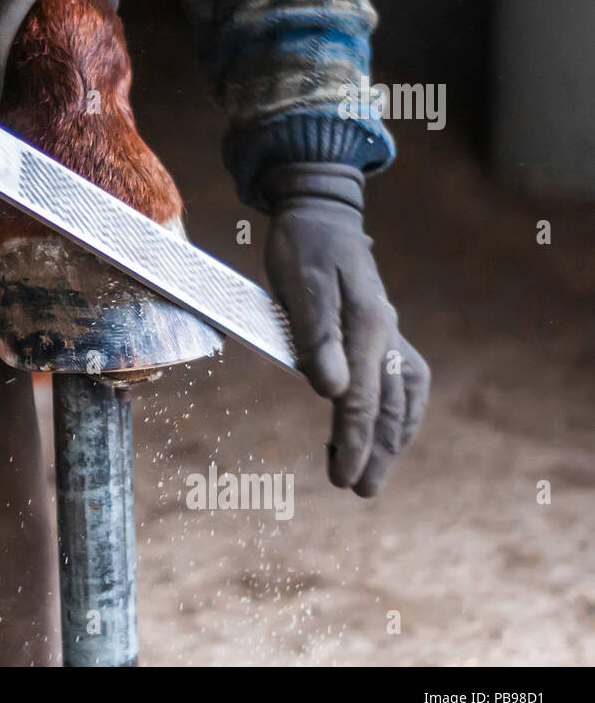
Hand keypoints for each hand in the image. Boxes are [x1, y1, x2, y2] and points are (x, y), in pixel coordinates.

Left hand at [262, 163, 429, 495]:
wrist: (318, 211)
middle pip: (389, 405)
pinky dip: (400, 409)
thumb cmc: (301, 246)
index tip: (345, 476)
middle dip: (377, 451)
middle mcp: (385, 332)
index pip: (362, 399)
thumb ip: (316, 338)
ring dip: (393, 437)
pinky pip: (402, 377)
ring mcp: (386, 330)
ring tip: (375, 472)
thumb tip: (332, 392)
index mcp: (367, 326)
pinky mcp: (379, 328)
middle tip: (360, 491)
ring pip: (403, 395)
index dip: (355, 442)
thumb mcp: (299, 286)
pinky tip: (390, 426)